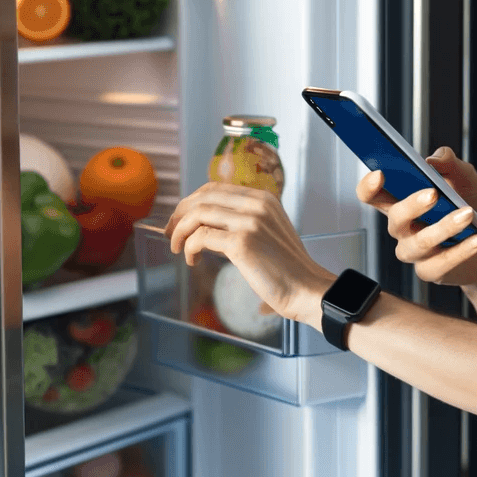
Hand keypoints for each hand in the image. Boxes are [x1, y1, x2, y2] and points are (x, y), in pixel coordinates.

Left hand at [165, 182, 334, 321]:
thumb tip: (207, 223)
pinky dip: (190, 248)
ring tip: (177, 247)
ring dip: (180, 230)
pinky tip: (192, 260)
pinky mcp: (242, 242)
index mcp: (263, 198)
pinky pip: (201, 237)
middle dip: (179, 213)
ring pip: (198, 213)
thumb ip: (244, 221)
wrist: (306, 288)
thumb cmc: (287, 268)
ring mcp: (250, 221)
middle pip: (203, 196)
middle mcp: (257, 204)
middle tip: (171, 232)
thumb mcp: (268, 232)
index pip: (215, 188)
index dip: (191, 201)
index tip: (180, 219)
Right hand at [356, 146, 476, 287]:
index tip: (380, 174)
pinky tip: (476, 239)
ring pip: (420, 242)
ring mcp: (415, 252)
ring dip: (444, 227)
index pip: (373, 196)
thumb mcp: (466, 180)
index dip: (369, 187)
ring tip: (467, 214)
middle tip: (433, 193)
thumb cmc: (472, 208)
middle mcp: (403, 229)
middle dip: (413, 205)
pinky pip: (440, 263)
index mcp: (403, 202)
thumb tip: (435, 158)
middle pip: (396, 219)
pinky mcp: (431, 271)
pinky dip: (460, 251)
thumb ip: (451, 164)